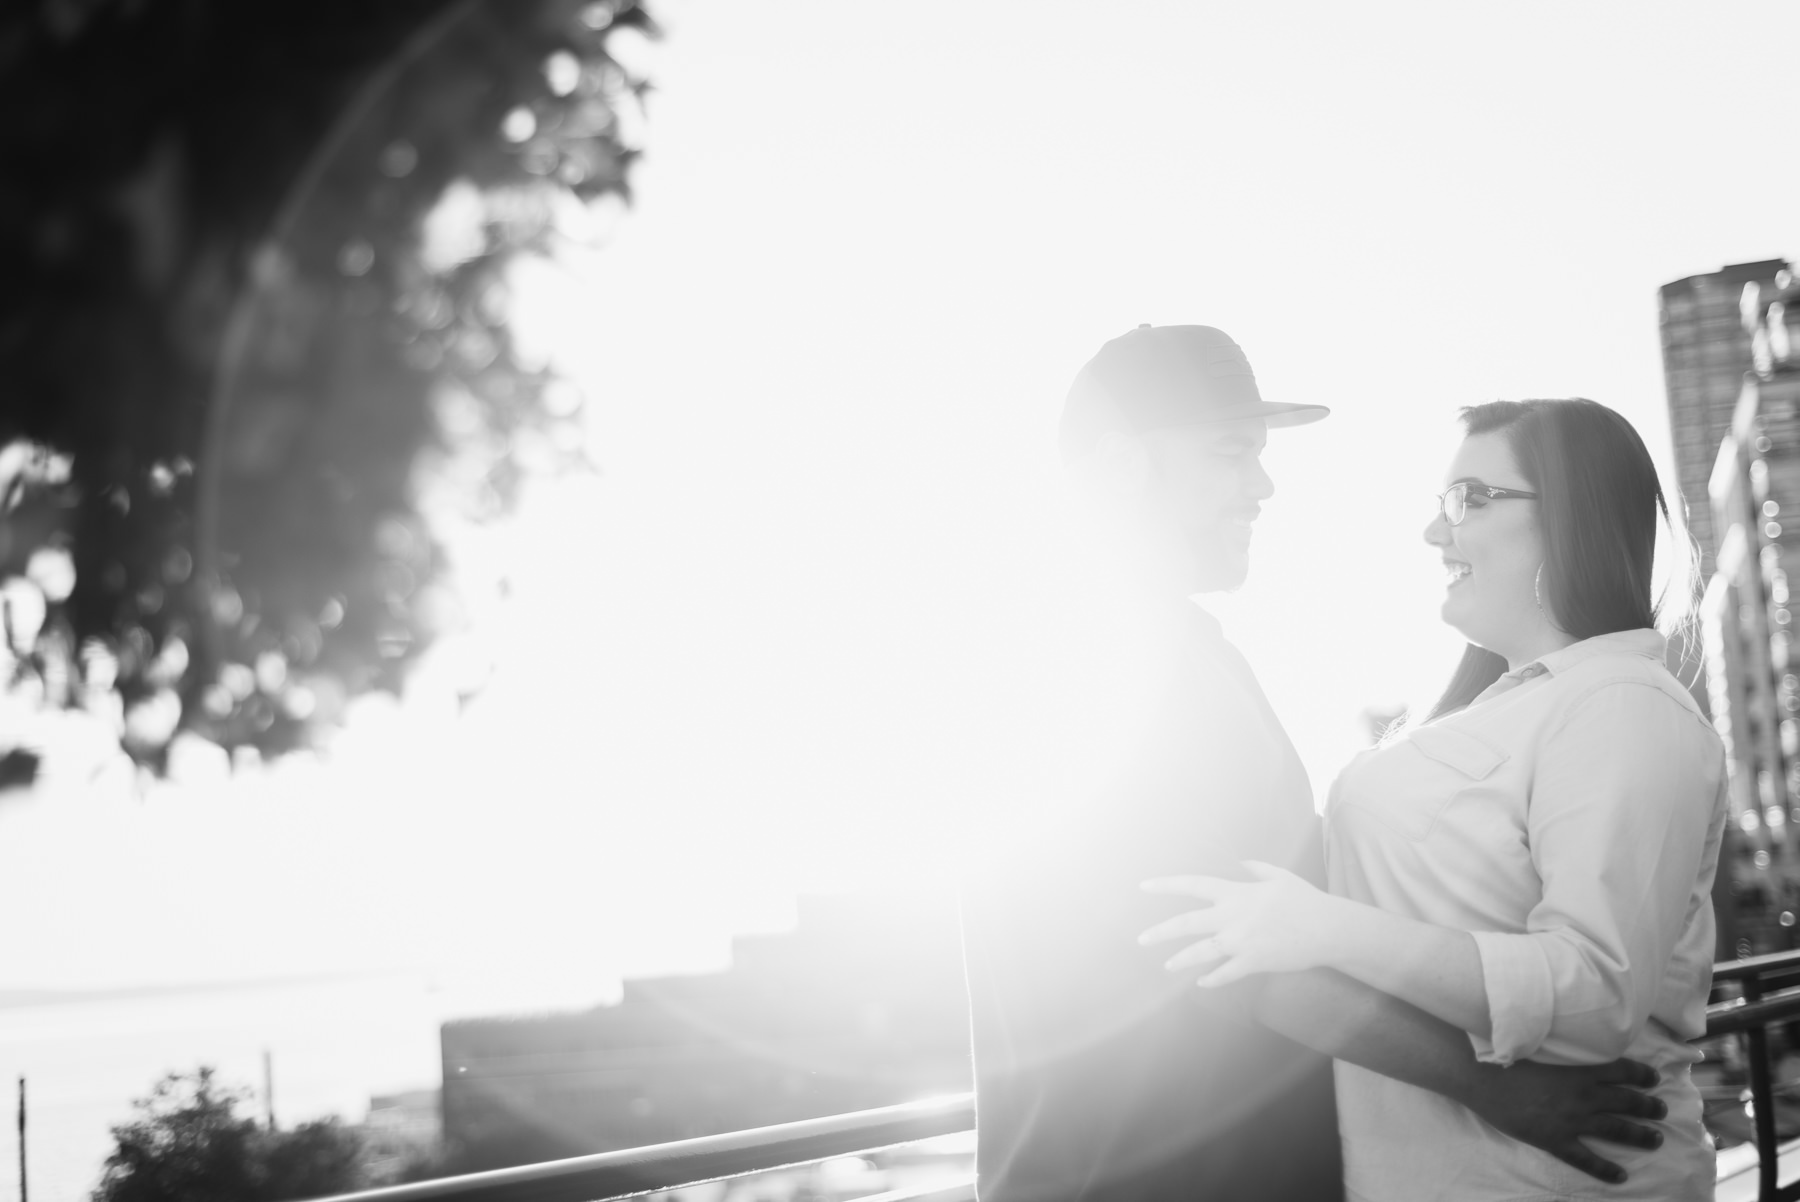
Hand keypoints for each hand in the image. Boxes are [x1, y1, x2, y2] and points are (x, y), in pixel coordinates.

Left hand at [1138, 861, 1338, 984]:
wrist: (1328, 929)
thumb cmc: (1304, 900)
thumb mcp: (1279, 875)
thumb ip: (1255, 867)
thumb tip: (1239, 861)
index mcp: (1236, 893)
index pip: (1193, 885)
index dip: (1166, 885)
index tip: (1144, 886)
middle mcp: (1233, 917)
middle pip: (1187, 923)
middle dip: (1161, 931)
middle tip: (1141, 939)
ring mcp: (1241, 942)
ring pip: (1200, 953)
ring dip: (1181, 960)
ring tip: (1166, 966)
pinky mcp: (1253, 962)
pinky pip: (1226, 974)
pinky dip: (1212, 980)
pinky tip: (1201, 983)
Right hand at [1461, 1058, 1665, 1183]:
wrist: (1482, 1077)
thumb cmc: (1507, 1055)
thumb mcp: (1544, 1045)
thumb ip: (1567, 1049)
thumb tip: (1579, 1041)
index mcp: (1581, 1070)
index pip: (1622, 1070)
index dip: (1642, 1074)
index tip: (1654, 1078)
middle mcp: (1584, 1096)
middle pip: (1627, 1101)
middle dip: (1648, 1106)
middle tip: (1661, 1110)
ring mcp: (1572, 1121)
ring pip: (1617, 1130)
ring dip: (1640, 1135)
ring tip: (1656, 1139)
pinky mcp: (1556, 1141)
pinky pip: (1587, 1159)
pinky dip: (1606, 1169)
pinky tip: (1621, 1176)